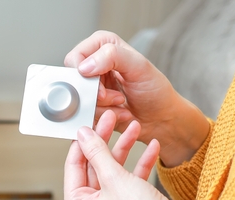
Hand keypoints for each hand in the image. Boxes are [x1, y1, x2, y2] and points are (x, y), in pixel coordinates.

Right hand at [64, 31, 209, 166]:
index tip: (100, 86)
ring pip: (78, 101)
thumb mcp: (139, 67)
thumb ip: (113, 56)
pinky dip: (102, 117)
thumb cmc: (155, 90)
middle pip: (74, 82)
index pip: (75, 58)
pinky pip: (84, 114)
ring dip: (102, 107)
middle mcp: (94, 64)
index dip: (84, 74)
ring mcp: (91, 87)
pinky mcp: (91, 106)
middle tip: (116, 97)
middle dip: (96, 95)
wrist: (160, 118)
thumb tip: (84, 67)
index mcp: (103, 46)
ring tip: (121, 104)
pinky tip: (118, 113)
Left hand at [65, 110, 199, 199]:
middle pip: (94, 166)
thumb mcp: (114, 178)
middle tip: (113, 118)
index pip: (73, 166)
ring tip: (136, 127)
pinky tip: (153, 146)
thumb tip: (83, 135)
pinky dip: (140, 163)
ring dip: (126, 148)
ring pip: (113, 169)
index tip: (90, 122)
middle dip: (106, 141)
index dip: (83, 142)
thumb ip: (97, 153)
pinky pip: (130, 178)